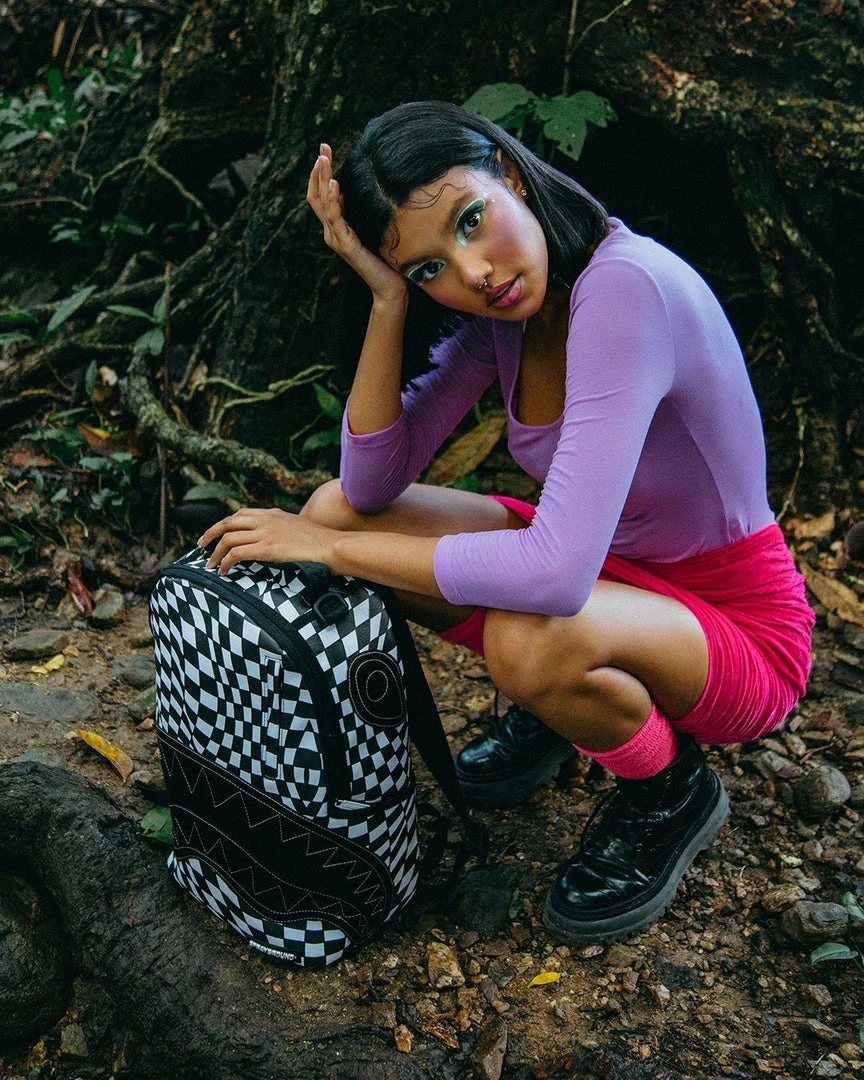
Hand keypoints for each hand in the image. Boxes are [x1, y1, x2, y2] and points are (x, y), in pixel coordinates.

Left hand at [197, 508, 335, 575]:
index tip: (217, 534)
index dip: (225, 524)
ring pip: (228, 538)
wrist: (332, 546)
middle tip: (201, 546)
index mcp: (274, 514)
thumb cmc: (322, 542)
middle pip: (228, 522)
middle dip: (211, 534)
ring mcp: (265, 533)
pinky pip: (236, 553)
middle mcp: (266, 520)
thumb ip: (286, 531)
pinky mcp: (266, 549)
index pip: (241, 514)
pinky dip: (225, 562)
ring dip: (215, 552)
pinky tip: (223, 571)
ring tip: (210, 564)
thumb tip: (281, 541)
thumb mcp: (301, 529)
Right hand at [307, 143, 406, 304]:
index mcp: (336, 227)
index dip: (320, 173)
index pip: (321, 195)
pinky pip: (335, 219)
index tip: (325, 150)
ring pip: (322, 204)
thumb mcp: (372, 227)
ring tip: (323, 160)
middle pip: (316, 195)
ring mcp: (336, 239)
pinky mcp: (346, 246)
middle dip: (319, 170)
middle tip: (322, 148)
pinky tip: (335, 185)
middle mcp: (331, 232)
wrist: (390, 288)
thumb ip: (361, 212)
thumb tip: (356, 189)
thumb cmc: (385, 259)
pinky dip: (333, 201)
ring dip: (322, 180)